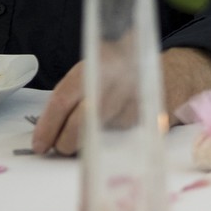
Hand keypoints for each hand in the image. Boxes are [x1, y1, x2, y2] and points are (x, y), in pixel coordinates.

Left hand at [30, 48, 210, 154]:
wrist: (170, 72)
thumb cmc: (122, 75)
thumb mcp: (96, 70)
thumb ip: (74, 93)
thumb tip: (47, 129)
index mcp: (97, 63)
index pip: (64, 98)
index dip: (48, 126)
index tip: (40, 145)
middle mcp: (117, 79)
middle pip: (82, 121)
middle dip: (66, 141)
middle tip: (60, 148)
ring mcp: (136, 99)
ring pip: (102, 134)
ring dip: (88, 145)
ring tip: (83, 143)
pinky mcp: (151, 117)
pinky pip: (123, 138)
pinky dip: (111, 142)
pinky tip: (109, 138)